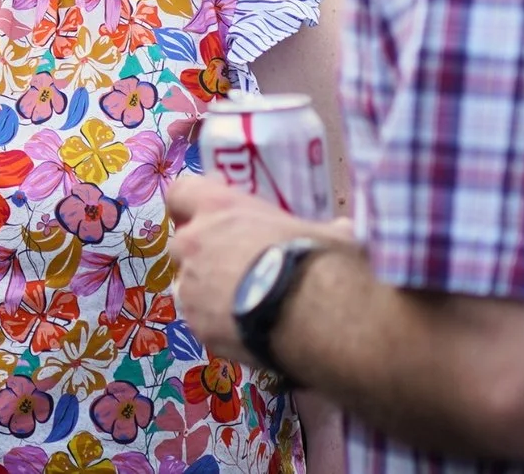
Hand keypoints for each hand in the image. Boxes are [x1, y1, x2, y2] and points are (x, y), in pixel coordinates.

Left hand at [166, 174, 348, 363]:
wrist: (314, 317)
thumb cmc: (319, 262)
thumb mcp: (327, 235)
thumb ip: (324, 230)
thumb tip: (342, 228)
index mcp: (218, 208)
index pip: (182, 192)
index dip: (192, 202)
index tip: (210, 209)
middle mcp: (194, 242)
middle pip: (183, 242)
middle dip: (202, 251)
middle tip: (233, 263)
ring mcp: (190, 286)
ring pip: (188, 284)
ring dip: (207, 290)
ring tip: (242, 303)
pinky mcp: (197, 325)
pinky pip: (200, 320)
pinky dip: (217, 323)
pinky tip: (246, 331)